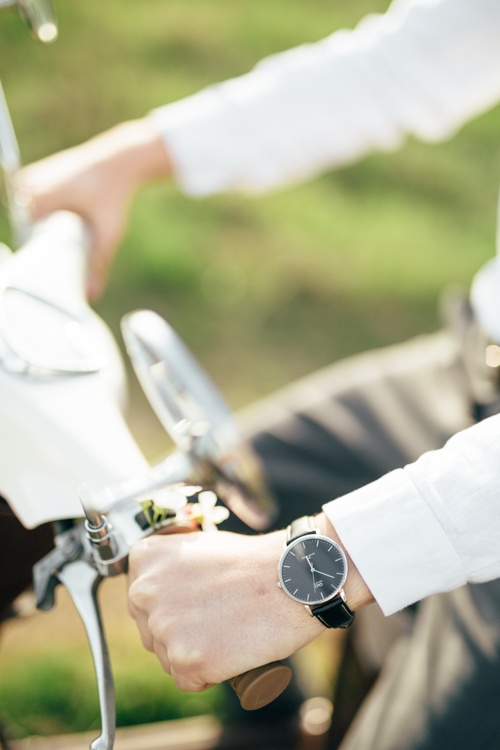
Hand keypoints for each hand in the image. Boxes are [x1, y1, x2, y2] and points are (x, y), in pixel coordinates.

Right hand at [20, 119, 172, 299]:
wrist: (117, 162)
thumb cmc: (113, 195)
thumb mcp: (108, 232)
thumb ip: (99, 264)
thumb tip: (92, 295)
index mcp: (36, 198)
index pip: (26, 241)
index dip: (40, 259)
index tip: (56, 272)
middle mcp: (25, 186)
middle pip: (26, 232)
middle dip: (43, 248)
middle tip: (64, 259)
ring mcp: (25, 180)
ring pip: (28, 222)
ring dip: (43, 234)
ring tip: (70, 239)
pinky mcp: (31, 179)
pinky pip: (31, 209)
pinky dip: (42, 220)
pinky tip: (62, 227)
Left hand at [127, 529, 324, 691]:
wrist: (292, 576)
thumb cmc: (252, 562)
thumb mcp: (198, 548)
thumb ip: (169, 570)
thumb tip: (155, 594)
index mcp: (144, 559)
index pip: (141, 602)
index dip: (172, 608)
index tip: (198, 603)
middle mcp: (144, 591)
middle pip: (152, 632)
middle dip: (181, 632)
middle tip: (218, 617)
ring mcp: (164, 626)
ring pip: (169, 658)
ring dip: (196, 652)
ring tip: (230, 627)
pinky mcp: (186, 659)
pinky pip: (189, 680)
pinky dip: (211, 674)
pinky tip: (232, 648)